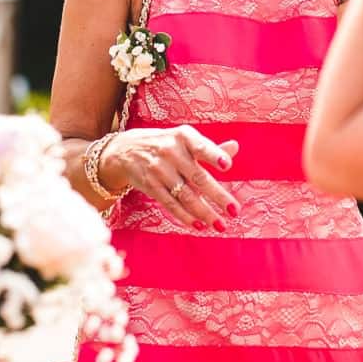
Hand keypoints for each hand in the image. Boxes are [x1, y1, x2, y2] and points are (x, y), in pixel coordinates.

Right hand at [100, 126, 239, 229]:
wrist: (127, 150)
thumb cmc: (166, 144)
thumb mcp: (184, 139)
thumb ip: (210, 148)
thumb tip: (235, 147)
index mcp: (183, 136)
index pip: (201, 147)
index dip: (214, 155)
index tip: (227, 166)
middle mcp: (171, 152)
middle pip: (198, 177)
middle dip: (217, 195)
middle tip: (234, 210)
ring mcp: (159, 170)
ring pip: (186, 195)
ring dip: (204, 212)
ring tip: (220, 225)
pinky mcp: (151, 186)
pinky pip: (170, 203)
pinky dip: (185, 216)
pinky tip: (199, 225)